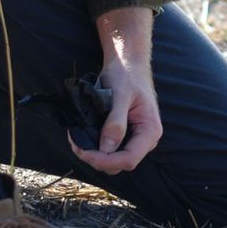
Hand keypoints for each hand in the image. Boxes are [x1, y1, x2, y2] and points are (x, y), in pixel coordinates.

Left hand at [70, 57, 161, 172]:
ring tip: (76, 139)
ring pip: (113, 159)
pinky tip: (82, 136)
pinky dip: (94, 147)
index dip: (105, 161)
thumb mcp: (119, 95)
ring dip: (93, 154)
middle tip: (76, 143)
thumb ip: (115, 122)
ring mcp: (135, 138)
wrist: (127, 63)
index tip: (84, 151)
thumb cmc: (126, 75)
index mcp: (150, 131)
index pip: (128, 159)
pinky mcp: (125, 135)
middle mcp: (145, 139)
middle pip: (119, 164)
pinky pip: (109, 149)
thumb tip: (106, 149)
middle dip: (96, 159)